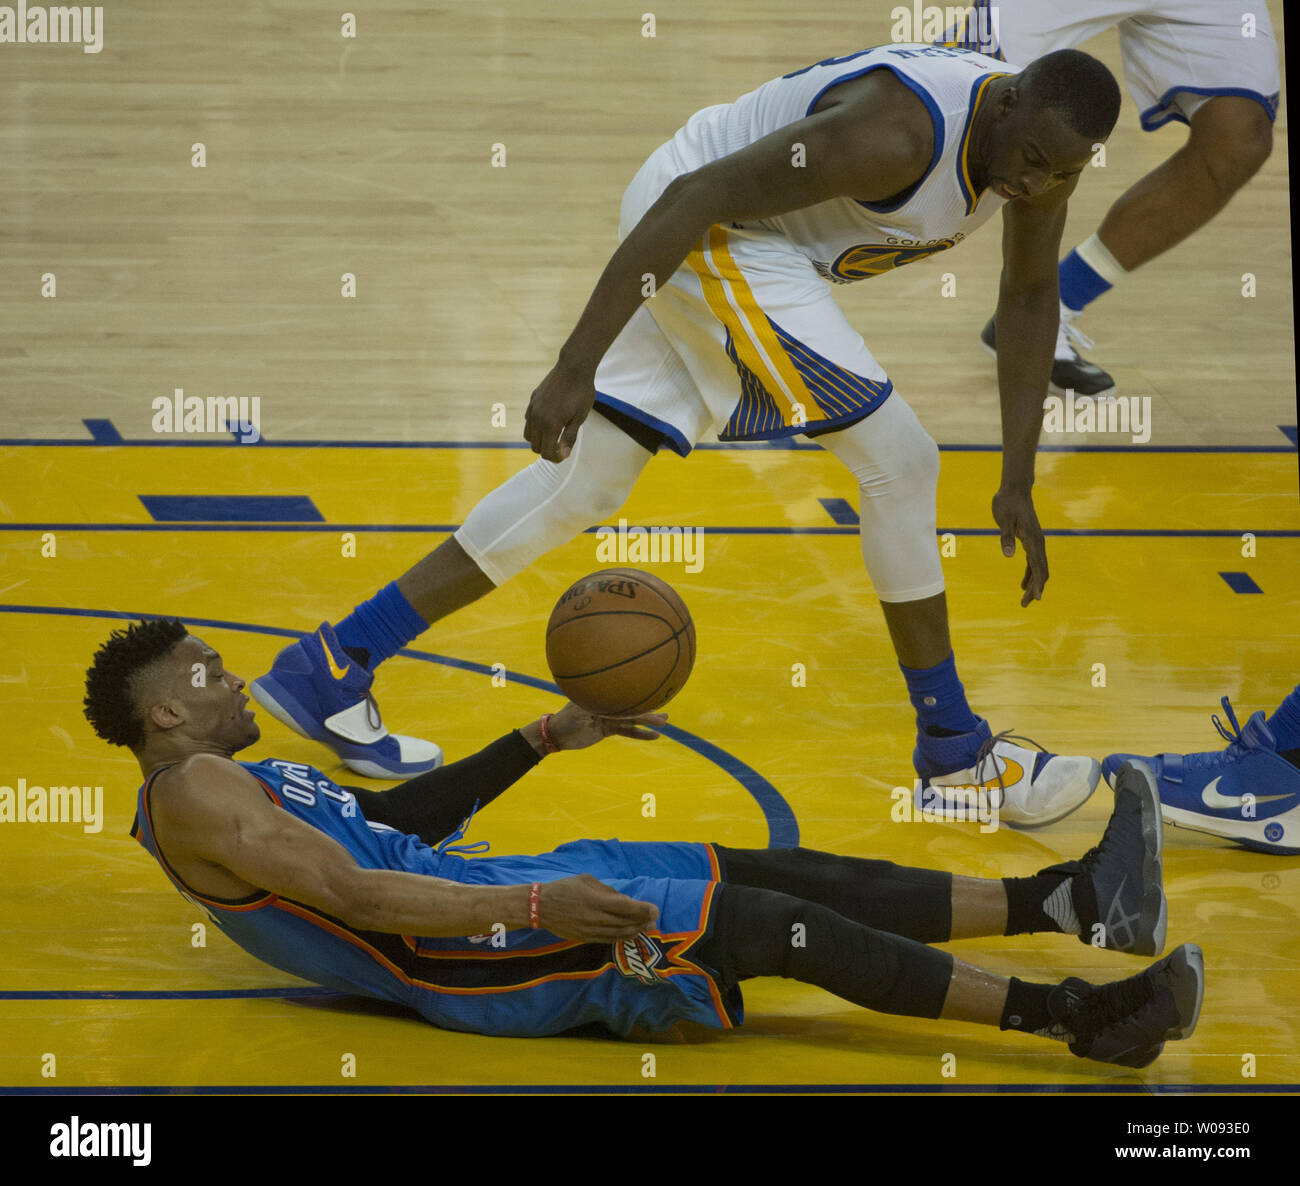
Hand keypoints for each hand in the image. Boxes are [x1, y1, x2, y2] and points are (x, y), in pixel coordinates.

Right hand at [524, 359, 596, 461]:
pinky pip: (528, 420)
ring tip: (554, 436)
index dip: (556, 458)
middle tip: (561, 447)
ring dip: (540, 440)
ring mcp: (532, 408)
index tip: (564, 455)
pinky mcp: (532, 400)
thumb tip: (563, 455)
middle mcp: (537, 418)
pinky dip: (536, 427)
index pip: (547, 453)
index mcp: (551, 424)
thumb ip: (570, 437)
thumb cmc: (581, 392)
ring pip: (528, 435)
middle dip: (548, 451)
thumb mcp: (580, 417)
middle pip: (536, 447)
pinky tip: (549, 421)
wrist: (574, 367)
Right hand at [537, 874, 658, 940]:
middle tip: (655, 918)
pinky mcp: (586, 938)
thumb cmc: (564, 888)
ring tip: (647, 927)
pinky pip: (608, 940)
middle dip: (643, 921)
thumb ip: (607, 890)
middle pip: (626, 922)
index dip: (643, 909)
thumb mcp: (587, 880)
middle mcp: (595, 917)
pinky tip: (630, 934)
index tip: (655, 909)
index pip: (626, 907)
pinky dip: (622, 937)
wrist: (541, 907)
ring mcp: (591, 930)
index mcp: (596, 900)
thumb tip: (625, 900)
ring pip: (619, 934)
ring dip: (635, 931)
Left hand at [546, 702, 667, 750]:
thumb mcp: (580, 712)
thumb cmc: (565, 720)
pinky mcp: (608, 728)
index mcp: (603, 696)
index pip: (624, 695)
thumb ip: (596, 706)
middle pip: (632, 706)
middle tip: (666, 713)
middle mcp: (608, 704)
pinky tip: (654, 736)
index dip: (639, 694)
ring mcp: (609, 716)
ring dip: (648, 721)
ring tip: (666, 721)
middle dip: (649, 709)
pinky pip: (627, 731)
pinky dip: (640, 734)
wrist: (557, 736)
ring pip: (633, 719)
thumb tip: (611, 701)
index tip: (655, 692)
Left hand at [992, 486, 1047, 606]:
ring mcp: (1035, 542)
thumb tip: (1008, 556)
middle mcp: (1038, 542)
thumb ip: (1005, 537)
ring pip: (1038, 568)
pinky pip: (1033, 562)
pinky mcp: (1030, 540)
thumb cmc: (1007, 503)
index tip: (1036, 598)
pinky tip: (1023, 584)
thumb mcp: (1003, 520)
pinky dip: (1030, 574)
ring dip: (1033, 584)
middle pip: (1041, 571)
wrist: (1014, 489)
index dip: (1038, 584)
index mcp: (1033, 540)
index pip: (1038, 566)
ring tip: (1025, 600)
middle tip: (1025, 604)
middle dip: (1035, 588)